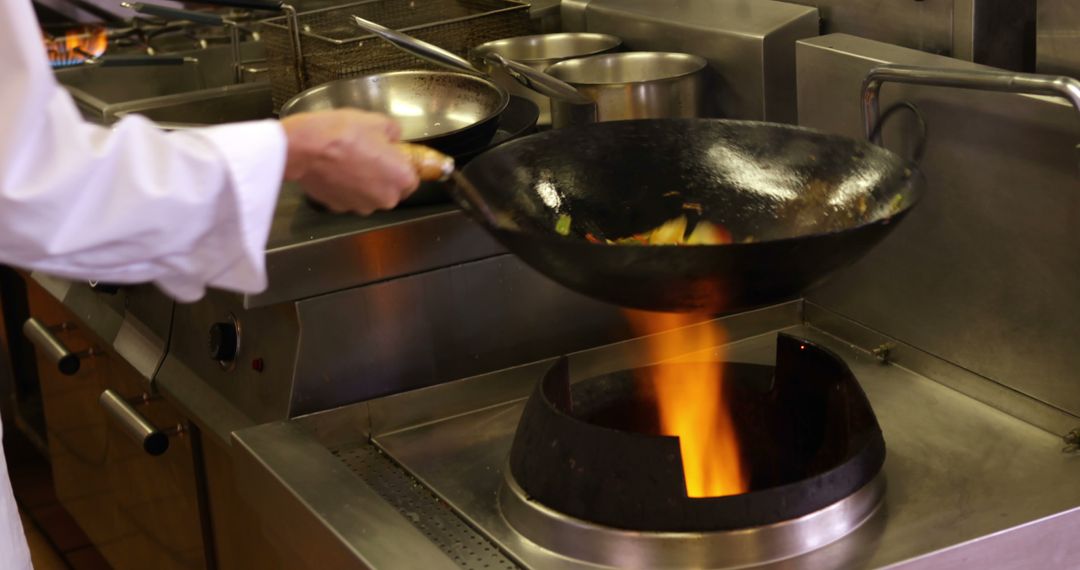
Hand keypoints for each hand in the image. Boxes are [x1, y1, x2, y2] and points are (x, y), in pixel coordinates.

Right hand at [280, 109, 419, 214]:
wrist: (304, 148)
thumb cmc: (344, 133)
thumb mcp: (376, 121)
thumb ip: (394, 132)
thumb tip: (394, 137)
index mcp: (401, 179)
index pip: (412, 180)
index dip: (401, 167)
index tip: (391, 156)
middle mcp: (385, 199)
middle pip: (391, 190)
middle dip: (383, 177)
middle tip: (368, 156)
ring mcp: (361, 207)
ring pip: (369, 196)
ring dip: (364, 184)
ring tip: (349, 162)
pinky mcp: (339, 208)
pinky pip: (349, 198)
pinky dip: (345, 188)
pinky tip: (335, 171)